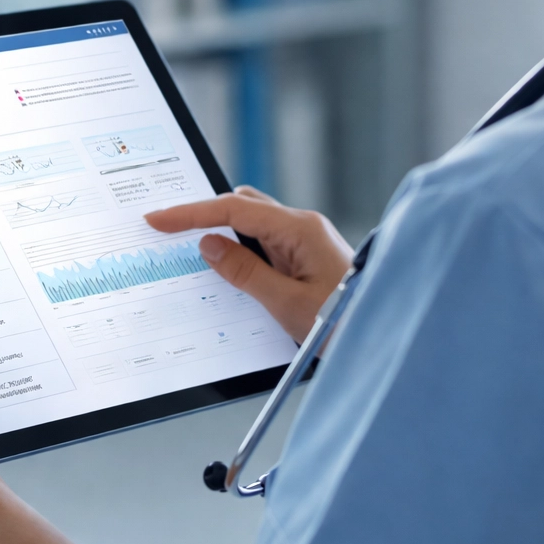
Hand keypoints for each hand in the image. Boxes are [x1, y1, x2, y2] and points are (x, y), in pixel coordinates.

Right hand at [145, 187, 353, 341]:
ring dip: (226, 237)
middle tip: (170, 232)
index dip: (191, 213)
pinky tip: (230, 273)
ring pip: (253, 226)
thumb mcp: (286, 303)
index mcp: (299, 229)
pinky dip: (243, 254)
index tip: (159, 219)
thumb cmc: (346, 321)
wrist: (384, 336)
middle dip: (206, 217)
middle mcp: (303, 228)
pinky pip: (266, 246)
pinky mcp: (307, 258)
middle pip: (242, 207)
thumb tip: (209, 245)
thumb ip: (244, 272)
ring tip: (194, 254)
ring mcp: (306, 242)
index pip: (233, 209)